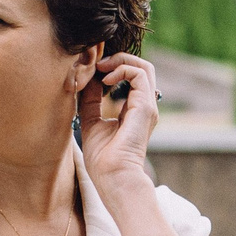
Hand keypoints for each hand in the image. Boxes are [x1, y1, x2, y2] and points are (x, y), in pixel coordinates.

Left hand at [77, 52, 161, 192]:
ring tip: (101, 68)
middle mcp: (144, 106)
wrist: (112, 176)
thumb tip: (87, 79)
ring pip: (144, 67)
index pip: (131, 78)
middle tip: (97, 64)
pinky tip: (106, 79)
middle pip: (141, 68)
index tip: (93, 70)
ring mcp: (147, 106)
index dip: (113, 68)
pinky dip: (122, 70)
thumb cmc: (102, 158)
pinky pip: (140, 74)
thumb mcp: (90, 121)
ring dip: (120, 61)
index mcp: (134, 111)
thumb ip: (91, 100)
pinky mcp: (145, 107)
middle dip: (118, 59)